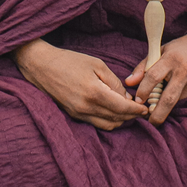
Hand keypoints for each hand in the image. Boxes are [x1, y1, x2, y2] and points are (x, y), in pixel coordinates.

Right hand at [14, 39, 147, 131]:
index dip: (136, 111)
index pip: (122, 109)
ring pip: (107, 125)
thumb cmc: (69, 61)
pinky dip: (107, 120)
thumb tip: (127, 98)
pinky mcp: (73, 115)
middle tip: (139, 109)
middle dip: (131, 116)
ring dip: (120, 120)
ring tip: (127, 111)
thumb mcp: (97, 65)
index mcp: (95, 93)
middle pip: (116, 120)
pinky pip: (96, 123)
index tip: (145, 108)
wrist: (41, 66)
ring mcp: (78, 114)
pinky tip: (112, 111)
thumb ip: (114, 82)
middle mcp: (86, 108)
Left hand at [126, 34, 186, 125]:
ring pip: (180, 99)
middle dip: (158, 114)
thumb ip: (143, 67)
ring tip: (173, 89)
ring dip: (172, 101)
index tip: (138, 101)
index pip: (153, 77)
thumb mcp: (161, 51)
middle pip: (169, 98)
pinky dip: (185, 97)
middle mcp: (185, 70)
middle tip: (151, 123)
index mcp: (171, 59)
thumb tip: (128, 83)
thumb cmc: (180, 49)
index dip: (143, 90)